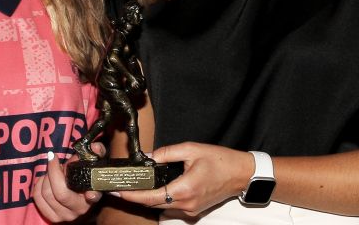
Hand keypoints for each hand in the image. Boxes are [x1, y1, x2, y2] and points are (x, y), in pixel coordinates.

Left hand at [33, 143, 105, 221]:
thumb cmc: (84, 175)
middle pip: (60, 192)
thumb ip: (96, 152)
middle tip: (55, 162)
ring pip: (46, 194)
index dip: (92, 195)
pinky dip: (38, 185)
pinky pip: (37, 198)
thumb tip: (95, 146)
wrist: (77, 193)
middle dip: (53, 172)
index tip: (91, 193)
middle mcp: (79, 210)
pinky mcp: (51, 217)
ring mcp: (64, 216)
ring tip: (51, 170)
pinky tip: (45, 179)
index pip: (92, 197)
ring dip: (45, 177)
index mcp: (92, 197)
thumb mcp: (91, 163)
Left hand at [117, 142, 253, 216]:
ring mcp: (190, 209)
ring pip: (161, 206)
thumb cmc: (220, 161)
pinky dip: (160, 198)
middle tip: (120, 186)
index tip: (117, 191)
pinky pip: (171, 206)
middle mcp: (186, 204)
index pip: (150, 197)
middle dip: (136, 196)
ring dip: (147, 198)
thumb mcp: (192, 149)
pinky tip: (153, 188)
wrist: (241, 174)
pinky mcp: (194, 209)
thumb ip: (167, 153)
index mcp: (184, 189)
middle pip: (153, 204)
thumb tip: (148, 156)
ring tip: (134, 186)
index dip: (131, 195)